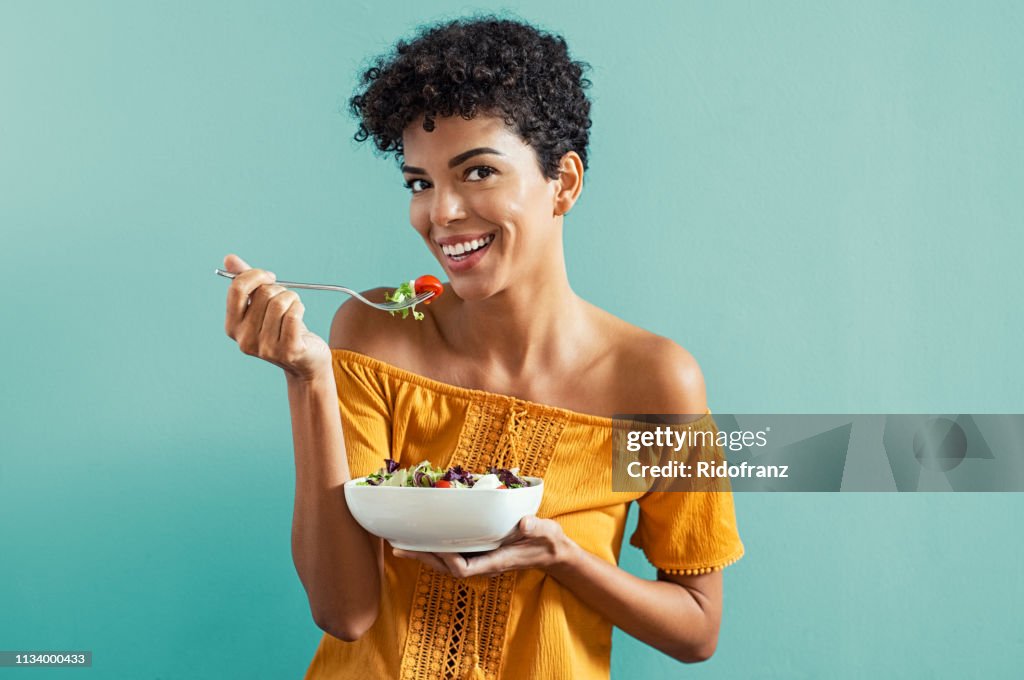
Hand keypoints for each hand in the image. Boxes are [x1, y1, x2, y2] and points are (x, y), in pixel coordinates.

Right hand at [222, 253, 331, 381]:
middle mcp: (245, 340)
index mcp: (233, 327)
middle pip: (263, 294)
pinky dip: (299, 308)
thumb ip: (245, 283)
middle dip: (279, 289)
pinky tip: (300, 314)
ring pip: (280, 303)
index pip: (237, 289)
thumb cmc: (282, 329)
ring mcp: (266, 348)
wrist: (305, 361)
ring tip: (294, 306)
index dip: (255, 275)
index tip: (269, 277)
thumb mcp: (261, 306)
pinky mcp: (288, 351)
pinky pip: (293, 315)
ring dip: (292, 298)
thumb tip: (229, 258)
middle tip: (285, 298)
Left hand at [391, 516, 572, 578]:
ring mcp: (482, 559)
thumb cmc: (548, 542)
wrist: (552, 552)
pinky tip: (426, 540)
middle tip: (401, 547)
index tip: (435, 546)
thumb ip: (537, 527)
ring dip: (426, 555)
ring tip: (403, 545)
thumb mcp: (547, 532)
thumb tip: (524, 523)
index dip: (447, 560)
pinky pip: (454, 555)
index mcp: (496, 560)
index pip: (465, 568)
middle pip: (448, 568)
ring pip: (447, 564)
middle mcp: (485, 562)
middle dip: (425, 559)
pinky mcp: (481, 552)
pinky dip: (437, 549)